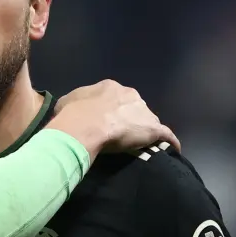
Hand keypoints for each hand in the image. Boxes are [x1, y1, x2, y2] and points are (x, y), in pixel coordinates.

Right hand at [46, 80, 179, 157]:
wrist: (86, 126)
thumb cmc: (74, 114)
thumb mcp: (66, 103)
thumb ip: (73, 104)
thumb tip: (69, 109)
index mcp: (110, 87)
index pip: (116, 98)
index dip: (111, 110)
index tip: (105, 122)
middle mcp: (130, 95)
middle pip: (134, 108)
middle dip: (130, 119)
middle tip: (120, 134)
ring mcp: (144, 112)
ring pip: (149, 121)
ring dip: (145, 131)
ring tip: (140, 146)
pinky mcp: (153, 129)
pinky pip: (166, 135)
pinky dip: (168, 141)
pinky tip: (169, 149)